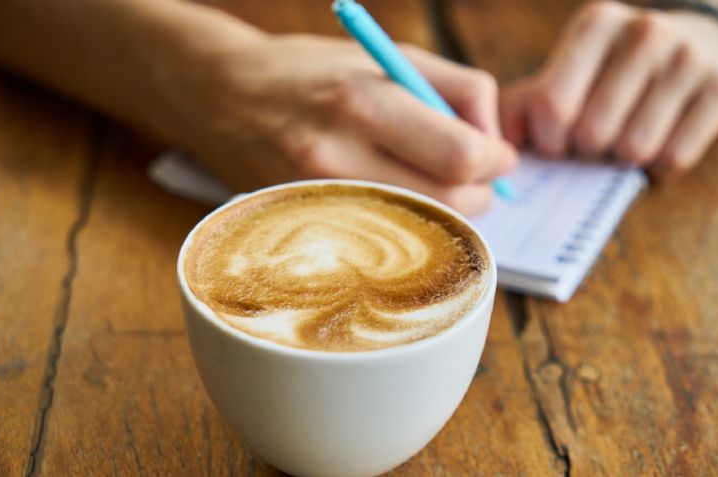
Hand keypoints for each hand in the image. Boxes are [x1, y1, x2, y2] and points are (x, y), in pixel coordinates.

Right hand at [177, 35, 515, 214]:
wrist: (221, 97)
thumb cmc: (311, 70)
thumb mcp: (388, 55)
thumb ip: (458, 89)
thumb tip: (497, 142)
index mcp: (361, 101)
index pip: (458, 155)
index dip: (494, 159)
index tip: (497, 154)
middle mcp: (337, 157)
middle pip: (448, 203)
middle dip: (479, 191)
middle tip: (475, 173)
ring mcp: (319, 200)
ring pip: (421, 229)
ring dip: (447, 210)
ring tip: (435, 181)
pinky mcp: (310, 226)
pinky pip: (384, 241)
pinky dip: (409, 223)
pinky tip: (400, 197)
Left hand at [500, 1, 717, 180]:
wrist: (709, 35)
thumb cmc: (619, 66)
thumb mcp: (572, 67)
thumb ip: (526, 103)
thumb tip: (495, 146)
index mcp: (596, 25)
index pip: (552, 106)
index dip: (550, 141)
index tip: (559, 142)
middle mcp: (645, 33)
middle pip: (593, 133)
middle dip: (588, 152)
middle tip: (596, 144)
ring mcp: (690, 59)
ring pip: (635, 149)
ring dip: (624, 161)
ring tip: (627, 140)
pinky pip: (675, 158)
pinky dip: (660, 168)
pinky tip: (661, 144)